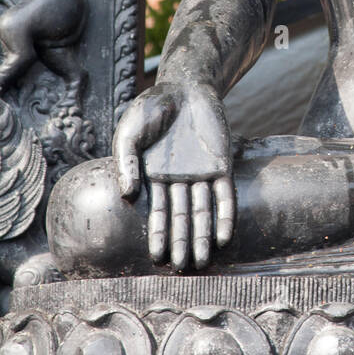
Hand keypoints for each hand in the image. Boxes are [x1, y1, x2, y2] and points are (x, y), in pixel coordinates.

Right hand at [112, 81, 234, 271]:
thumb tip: (129, 195)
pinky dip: (225, 215)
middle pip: (182, 217)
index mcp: (155, 177)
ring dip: (204, 236)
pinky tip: (224, 237)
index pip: (158, 212)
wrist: (184, 84)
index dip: (159, 234)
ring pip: (204, 211)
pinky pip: (225, 195)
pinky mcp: (222, 164)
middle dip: (182, 243)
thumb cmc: (152, 107)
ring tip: (203, 262)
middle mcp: (179, 180)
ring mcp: (202, 173)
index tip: (158, 258)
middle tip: (183, 270)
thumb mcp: (130, 132)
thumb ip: (126, 162)